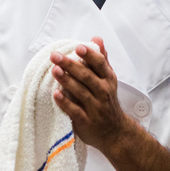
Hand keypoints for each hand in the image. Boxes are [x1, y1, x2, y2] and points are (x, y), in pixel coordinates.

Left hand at [50, 37, 136, 153]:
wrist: (115, 131)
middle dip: (70, 65)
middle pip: (87, 76)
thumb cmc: (107, 101)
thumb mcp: (108, 79)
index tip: (78, 47)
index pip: (100, 64)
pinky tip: (55, 94)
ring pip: (80, 92)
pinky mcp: (86, 121)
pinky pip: (75, 111)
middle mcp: (103, 92)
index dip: (89, 55)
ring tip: (54, 70)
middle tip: (55, 56)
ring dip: (67, 81)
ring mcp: (95, 108)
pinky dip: (65, 102)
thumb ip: (101, 59)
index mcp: (108, 79)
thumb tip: (96, 38)